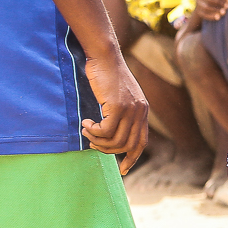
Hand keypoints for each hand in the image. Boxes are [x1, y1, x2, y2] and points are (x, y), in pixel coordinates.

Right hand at [81, 45, 149, 172]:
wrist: (104, 57)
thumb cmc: (106, 75)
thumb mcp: (117, 97)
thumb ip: (119, 114)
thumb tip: (109, 134)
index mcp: (142, 111)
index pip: (141, 142)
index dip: (132, 157)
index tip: (123, 170)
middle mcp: (140, 111)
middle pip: (127, 145)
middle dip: (108, 151)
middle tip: (92, 144)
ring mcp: (131, 109)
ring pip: (115, 140)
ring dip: (97, 140)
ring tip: (86, 130)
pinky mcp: (118, 106)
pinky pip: (105, 131)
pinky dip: (93, 131)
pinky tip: (85, 123)